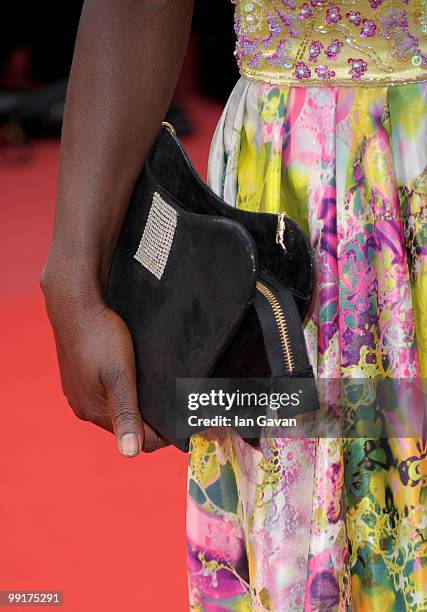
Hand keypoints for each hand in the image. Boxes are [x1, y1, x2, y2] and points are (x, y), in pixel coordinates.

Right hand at [42, 285, 168, 456]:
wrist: (76, 302)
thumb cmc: (100, 335)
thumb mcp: (120, 375)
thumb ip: (126, 413)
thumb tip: (129, 453)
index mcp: (94, 411)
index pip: (137, 440)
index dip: (163, 434)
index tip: (183, 421)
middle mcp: (85, 407)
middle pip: (128, 425)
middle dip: (151, 419)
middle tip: (175, 401)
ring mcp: (80, 391)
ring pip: (118, 408)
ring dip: (138, 403)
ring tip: (157, 387)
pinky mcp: (80, 376)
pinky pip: (108, 392)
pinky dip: (125, 389)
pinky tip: (135, 375)